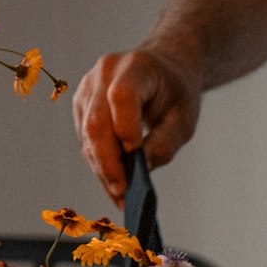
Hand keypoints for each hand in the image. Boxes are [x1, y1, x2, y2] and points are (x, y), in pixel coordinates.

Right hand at [72, 49, 200, 201]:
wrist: (163, 69)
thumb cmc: (176, 94)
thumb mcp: (184, 119)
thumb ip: (164, 143)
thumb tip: (139, 171)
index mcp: (136, 67)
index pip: (122, 95)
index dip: (125, 126)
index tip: (135, 156)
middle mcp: (104, 74)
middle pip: (97, 122)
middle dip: (108, 163)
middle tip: (123, 195)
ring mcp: (88, 90)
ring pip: (88, 137)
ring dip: (102, 170)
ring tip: (121, 199)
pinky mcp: (82, 107)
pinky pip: (86, 141)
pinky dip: (99, 165)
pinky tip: (114, 186)